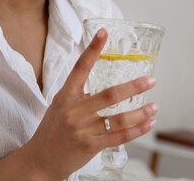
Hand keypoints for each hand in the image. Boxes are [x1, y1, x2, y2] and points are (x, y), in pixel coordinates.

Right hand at [23, 28, 157, 180]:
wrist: (40, 160)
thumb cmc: (52, 131)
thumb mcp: (59, 107)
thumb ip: (79, 96)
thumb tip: (104, 87)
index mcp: (65, 96)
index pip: (80, 68)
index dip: (92, 49)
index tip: (104, 33)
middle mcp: (74, 111)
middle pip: (109, 95)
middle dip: (134, 87)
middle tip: (151, 80)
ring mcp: (82, 129)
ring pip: (118, 118)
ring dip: (140, 111)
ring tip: (154, 106)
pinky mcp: (90, 146)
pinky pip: (119, 137)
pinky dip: (137, 130)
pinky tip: (147, 123)